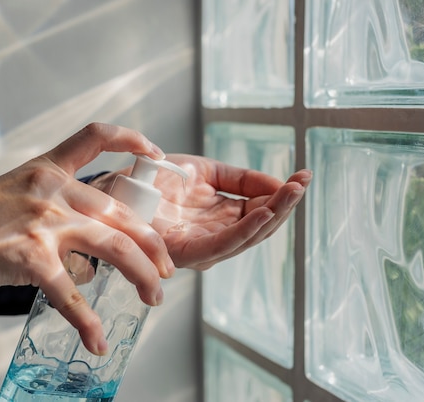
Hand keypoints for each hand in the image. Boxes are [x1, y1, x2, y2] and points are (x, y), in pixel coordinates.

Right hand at [0, 123, 173, 354]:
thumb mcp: (18, 195)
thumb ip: (59, 212)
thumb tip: (90, 259)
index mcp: (49, 170)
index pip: (95, 137)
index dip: (131, 139)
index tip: (155, 152)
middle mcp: (53, 190)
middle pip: (122, 211)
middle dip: (153, 244)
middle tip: (166, 268)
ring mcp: (44, 222)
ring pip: (114, 247)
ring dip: (142, 275)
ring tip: (154, 296)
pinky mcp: (31, 256)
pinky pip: (71, 294)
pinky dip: (87, 322)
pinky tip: (97, 340)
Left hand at [92, 154, 310, 269]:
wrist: (119, 184)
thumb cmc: (158, 180)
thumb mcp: (207, 171)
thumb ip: (241, 179)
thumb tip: (279, 184)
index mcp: (223, 217)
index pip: (261, 211)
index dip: (283, 196)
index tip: (303, 177)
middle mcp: (216, 235)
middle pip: (260, 227)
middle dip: (284, 206)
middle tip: (303, 183)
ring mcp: (203, 246)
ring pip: (246, 237)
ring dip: (272, 216)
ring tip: (291, 193)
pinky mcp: (186, 252)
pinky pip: (221, 244)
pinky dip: (244, 230)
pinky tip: (262, 213)